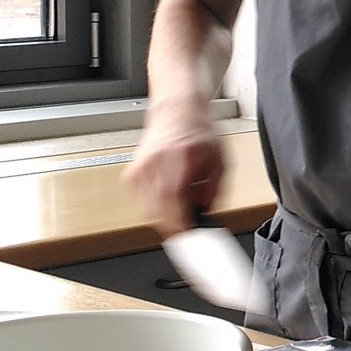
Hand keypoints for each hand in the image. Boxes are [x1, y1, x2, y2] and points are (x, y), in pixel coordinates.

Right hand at [127, 102, 223, 235]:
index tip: (190, 241)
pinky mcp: (131, 175)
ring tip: (183, 203)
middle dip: (176, 226)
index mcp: (178, 161)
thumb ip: (214, 191)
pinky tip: (169, 194)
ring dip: (166, 216)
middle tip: (190, 229)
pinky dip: (157, 205)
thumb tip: (206, 213)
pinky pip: (143, 202)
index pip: (174, 205)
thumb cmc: (199, 131)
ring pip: (149, 211)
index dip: (181, 229)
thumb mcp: (219, 161)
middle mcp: (154, 166)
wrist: (177, 110)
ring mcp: (139, 171)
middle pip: (158, 213)